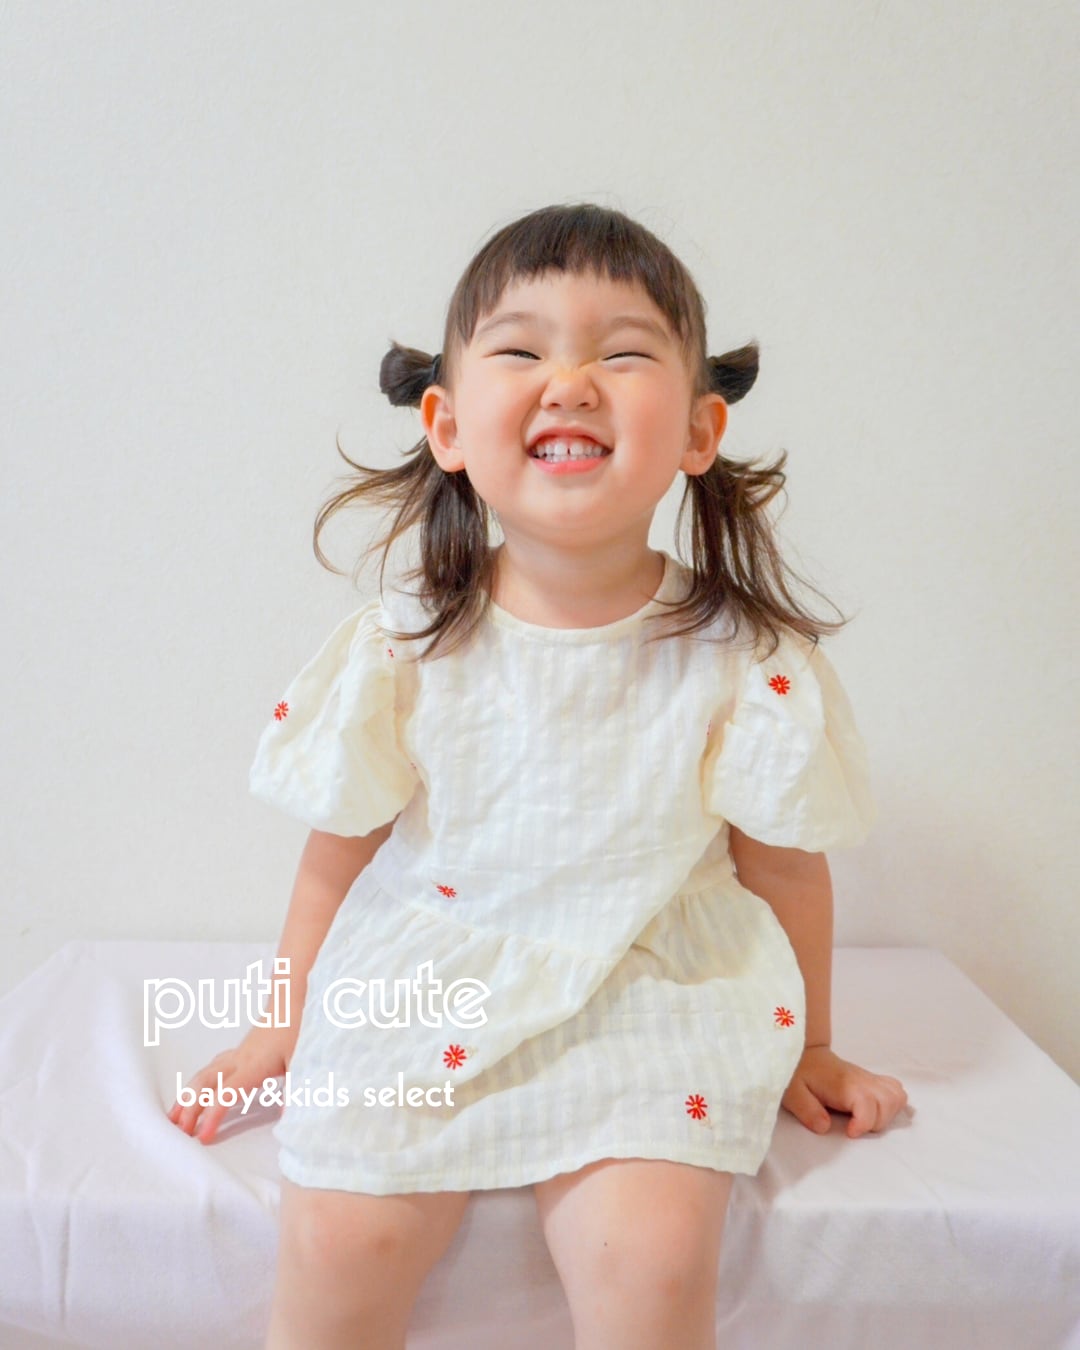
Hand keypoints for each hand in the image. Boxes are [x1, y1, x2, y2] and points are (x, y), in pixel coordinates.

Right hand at [166, 1024, 296, 1144]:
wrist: (293, 997)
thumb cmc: (297, 1026)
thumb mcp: (302, 1060)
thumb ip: (297, 1091)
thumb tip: (289, 1121)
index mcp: (253, 1065)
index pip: (226, 1094)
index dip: (213, 1116)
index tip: (203, 1137)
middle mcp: (239, 1060)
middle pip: (205, 1083)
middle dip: (189, 1107)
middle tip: (179, 1132)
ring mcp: (237, 1055)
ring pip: (204, 1075)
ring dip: (187, 1096)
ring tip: (174, 1117)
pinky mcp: (239, 1052)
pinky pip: (211, 1069)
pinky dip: (198, 1084)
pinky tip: (195, 1092)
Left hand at [781, 1044, 909, 1138]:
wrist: (803, 1052)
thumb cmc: (797, 1073)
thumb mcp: (793, 1093)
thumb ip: (807, 1110)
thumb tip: (825, 1127)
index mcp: (844, 1084)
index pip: (868, 1103)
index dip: (863, 1124)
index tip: (849, 1133)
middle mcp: (861, 1079)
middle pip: (889, 1102)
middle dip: (877, 1122)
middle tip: (855, 1126)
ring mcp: (869, 1078)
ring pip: (897, 1096)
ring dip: (887, 1114)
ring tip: (866, 1121)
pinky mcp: (872, 1080)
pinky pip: (895, 1089)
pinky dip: (893, 1104)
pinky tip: (876, 1111)